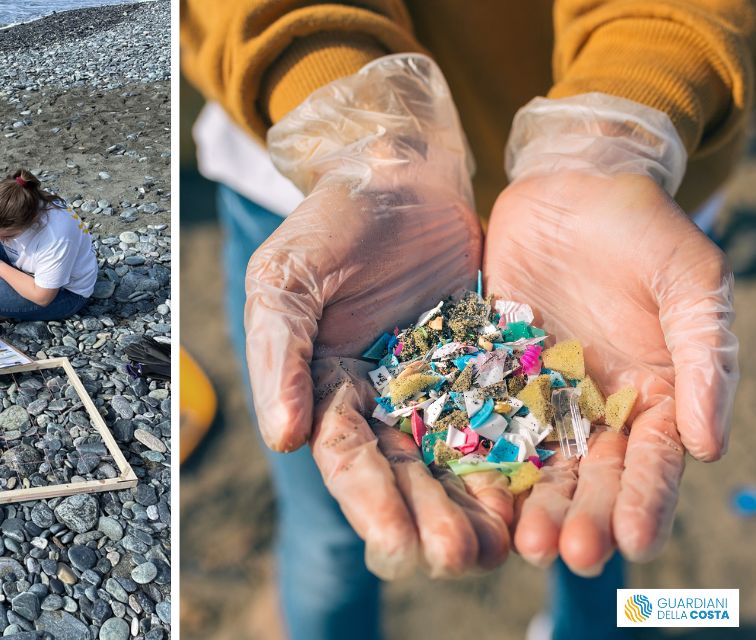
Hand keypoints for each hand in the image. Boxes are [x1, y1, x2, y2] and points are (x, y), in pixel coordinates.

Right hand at [247, 54, 511, 578]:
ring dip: (473, 504)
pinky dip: (514, 455)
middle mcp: (378, 398)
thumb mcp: (286, 278)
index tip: (397, 542)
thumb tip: (282, 439)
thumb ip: (278, 354)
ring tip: (503, 546)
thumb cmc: (331, 220)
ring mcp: (433, 385)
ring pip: (454, 457)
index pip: (346, 455)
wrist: (399, 171)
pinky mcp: (483, 366)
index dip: (369, 501)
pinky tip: (536, 489)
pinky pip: (501, 416)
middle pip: (403, 471)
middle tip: (459, 558)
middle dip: (428, 517)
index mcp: (323, 387)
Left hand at [486, 95, 737, 575]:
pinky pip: (483, 422)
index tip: (632, 541)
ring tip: (521, 543)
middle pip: (591, 475)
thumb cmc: (641, 227)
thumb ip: (702, 358)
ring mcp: (540, 394)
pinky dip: (479, 459)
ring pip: (536, 462)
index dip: (645, 501)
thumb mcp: (687, 281)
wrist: (568, 184)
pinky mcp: (490, 373)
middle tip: (566, 554)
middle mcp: (596, 406)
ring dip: (532, 505)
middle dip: (582, 517)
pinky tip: (469, 492)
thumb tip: (710, 447)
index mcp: (654, 394)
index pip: (652, 460)